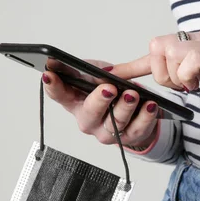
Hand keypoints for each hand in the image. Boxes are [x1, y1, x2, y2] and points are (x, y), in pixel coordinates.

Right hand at [42, 59, 159, 147]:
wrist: (131, 108)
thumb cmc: (107, 89)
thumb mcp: (93, 74)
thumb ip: (82, 69)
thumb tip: (65, 63)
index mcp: (75, 102)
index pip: (58, 94)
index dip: (52, 85)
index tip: (49, 73)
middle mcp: (88, 120)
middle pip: (90, 113)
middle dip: (99, 100)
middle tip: (109, 87)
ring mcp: (107, 132)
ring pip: (115, 122)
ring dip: (125, 107)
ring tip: (133, 94)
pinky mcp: (128, 137)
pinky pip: (138, 129)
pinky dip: (145, 116)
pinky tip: (151, 105)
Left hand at [108, 29, 199, 112]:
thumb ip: (192, 74)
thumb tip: (172, 79)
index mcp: (199, 45)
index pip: (159, 49)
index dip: (134, 65)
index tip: (115, 76)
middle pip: (156, 44)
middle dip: (159, 72)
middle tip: (180, 87)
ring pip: (167, 49)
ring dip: (173, 76)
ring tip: (193, 87)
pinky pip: (189, 59)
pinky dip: (188, 77)